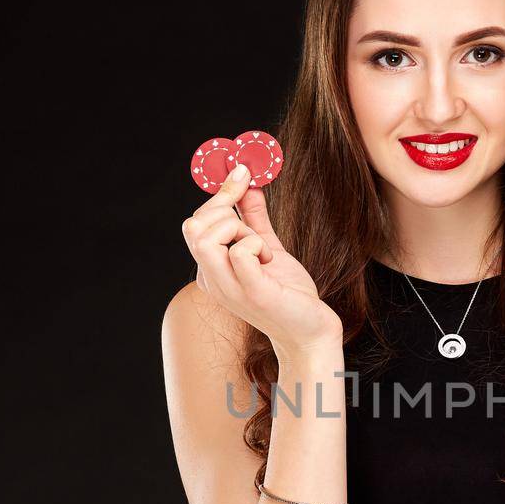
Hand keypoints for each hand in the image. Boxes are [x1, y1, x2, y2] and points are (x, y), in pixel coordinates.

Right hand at [181, 162, 342, 360]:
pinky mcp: (253, 293)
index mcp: (211, 269)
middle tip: (255, 230)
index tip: (243, 174)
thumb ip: (254, 218)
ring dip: (239, 230)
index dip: (220, 195)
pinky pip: (240, 252)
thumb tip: (247, 182)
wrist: (311, 329)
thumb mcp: (268, 248)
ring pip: (207, 237)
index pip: (195, 222)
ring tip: (262, 249)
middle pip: (194, 225)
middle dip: (227, 212)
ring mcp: (229, 288)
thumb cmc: (288, 293)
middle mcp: (212, 280)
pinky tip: (270, 261)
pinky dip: (257, 246)